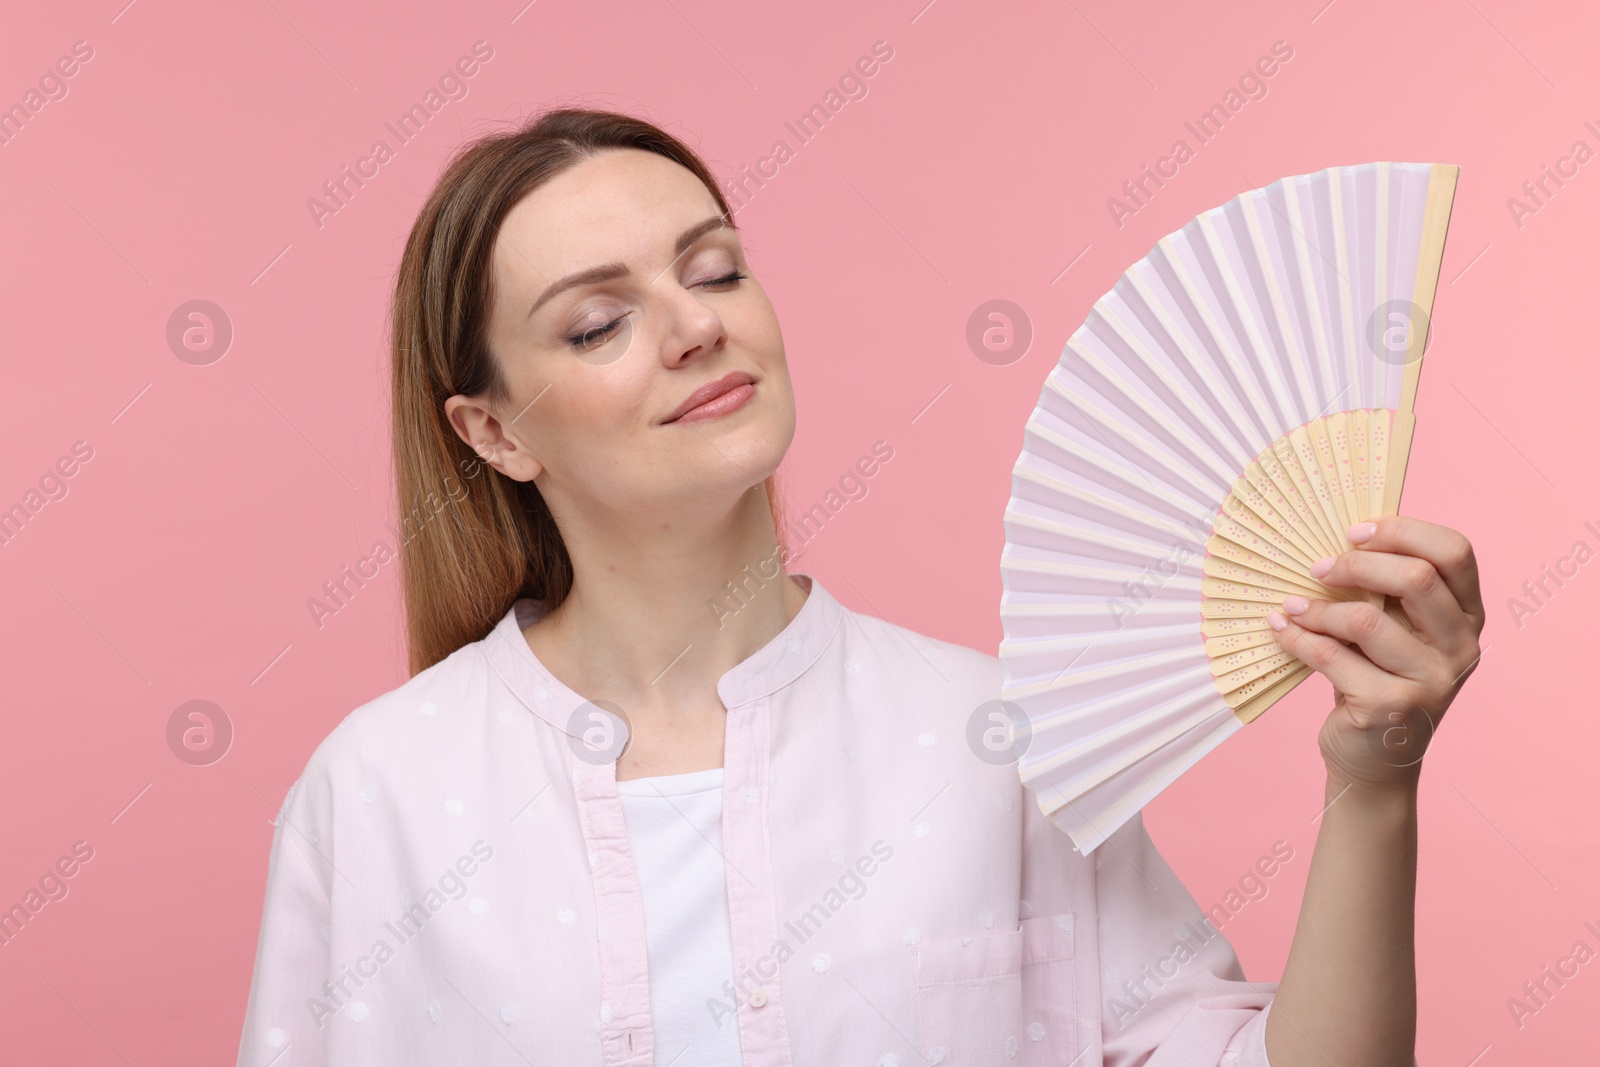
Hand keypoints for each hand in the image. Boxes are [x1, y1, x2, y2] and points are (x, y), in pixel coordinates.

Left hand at [1265, 515, 1484, 793]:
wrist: (1375, 761)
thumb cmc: (1379, 679)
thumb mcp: (1396, 632)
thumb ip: (1386, 592)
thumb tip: (1336, 540)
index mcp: (1468, 617)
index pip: (1455, 552)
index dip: (1404, 531)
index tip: (1354, 533)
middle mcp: (1461, 648)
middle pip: (1416, 578)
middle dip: (1355, 564)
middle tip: (1317, 568)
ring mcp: (1431, 682)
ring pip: (1366, 619)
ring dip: (1318, 608)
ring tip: (1291, 607)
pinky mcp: (1390, 708)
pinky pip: (1330, 656)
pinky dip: (1297, 638)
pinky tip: (1282, 630)